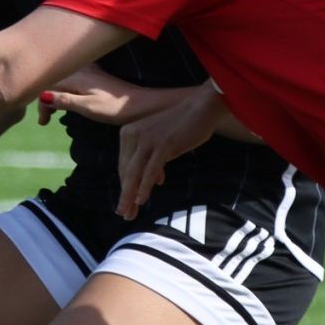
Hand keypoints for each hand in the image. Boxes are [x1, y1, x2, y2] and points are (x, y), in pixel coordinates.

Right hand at [37, 68, 173, 125]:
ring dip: (54, 95)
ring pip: (61, 80)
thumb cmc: (116, 108)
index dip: (41, 104)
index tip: (44, 123)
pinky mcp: (94, 76)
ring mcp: (88, 72)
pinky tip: (67, 101)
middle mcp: (80, 70)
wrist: (141, 103)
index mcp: (76, 77)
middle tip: (45, 121)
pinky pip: (71, 80)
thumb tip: (43, 96)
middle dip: (44, 100)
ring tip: (54, 114)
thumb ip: (65, 100)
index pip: (47, 85)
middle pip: (52, 81)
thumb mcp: (89, 108)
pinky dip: (64, 91)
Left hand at [115, 86, 223, 218]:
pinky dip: (145, 186)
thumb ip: (153, 160)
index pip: (124, 166)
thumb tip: (154, 181)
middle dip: (125, 195)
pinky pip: (150, 170)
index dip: (125, 187)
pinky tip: (142, 200)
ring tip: (129, 213)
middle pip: (126, 171)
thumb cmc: (182, 126)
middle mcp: (133, 134)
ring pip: (134, 173)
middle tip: (124, 214)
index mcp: (128, 133)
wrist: (200, 109)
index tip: (125, 204)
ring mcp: (147, 139)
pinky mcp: (162, 144)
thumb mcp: (161, 143)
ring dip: (130, 195)